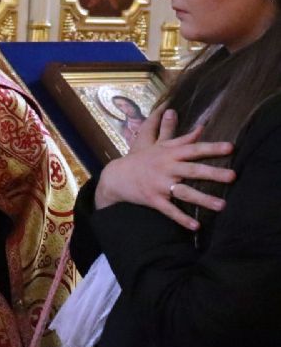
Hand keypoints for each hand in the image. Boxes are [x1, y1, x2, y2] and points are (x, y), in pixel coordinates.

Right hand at [94, 110, 234, 229]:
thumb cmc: (138, 159)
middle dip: (212, 173)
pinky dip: (182, 219)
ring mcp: (159, 185)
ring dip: (203, 199)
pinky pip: (169, 211)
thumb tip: (188, 120)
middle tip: (232, 176)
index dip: (211, 148)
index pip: (193, 149)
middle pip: (192, 170)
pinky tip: (196, 226)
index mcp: (168, 154)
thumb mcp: (154, 144)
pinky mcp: (153, 200)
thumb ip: (173, 133)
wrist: (114, 177)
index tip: (230, 148)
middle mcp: (166, 168)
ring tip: (221, 205)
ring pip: (184, 192)